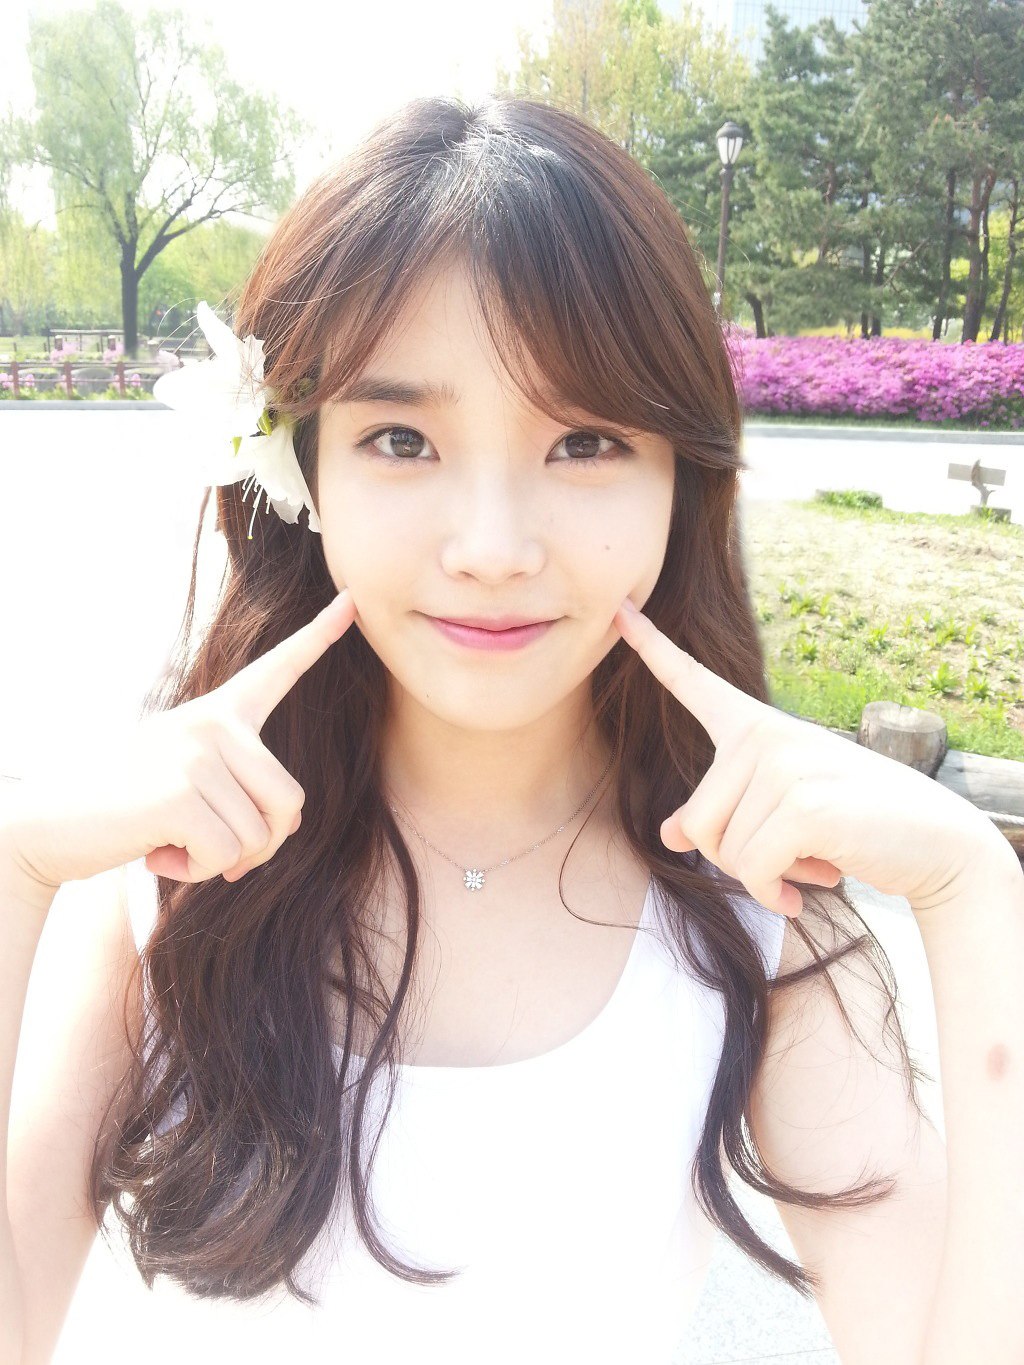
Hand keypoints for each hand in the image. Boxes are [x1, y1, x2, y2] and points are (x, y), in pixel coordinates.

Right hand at [8, 590, 357, 890]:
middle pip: (291, 802)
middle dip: (264, 845)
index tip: (353, 600)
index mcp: (218, 713)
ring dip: (225, 862)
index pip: (279, 669)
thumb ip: (241, 790)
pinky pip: (227, 855)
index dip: (319, 636)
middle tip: (217, 851)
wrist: (51, 824)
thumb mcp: (190, 781)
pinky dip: (200, 872)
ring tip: (176, 842)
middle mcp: (212, 723)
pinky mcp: (180, 793)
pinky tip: (160, 853)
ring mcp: (196, 754)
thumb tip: (284, 828)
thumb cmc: (130, 808)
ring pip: (260, 836)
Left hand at [613, 596, 1006, 916]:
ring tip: (813, 856)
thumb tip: (670, 836)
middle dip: (734, 859)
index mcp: (756, 726)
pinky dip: (773, 891)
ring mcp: (782, 763)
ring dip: (762, 876)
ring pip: (721, 851)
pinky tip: (811, 882)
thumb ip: (726, 814)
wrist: (935, 843)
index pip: (694, 681)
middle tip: (792, 853)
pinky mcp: (800, 803)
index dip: (651, 647)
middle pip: (696, 822)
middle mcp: (763, 735)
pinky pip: (751, 869)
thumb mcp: (779, 814)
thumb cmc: (853, 824)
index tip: (618, 610)